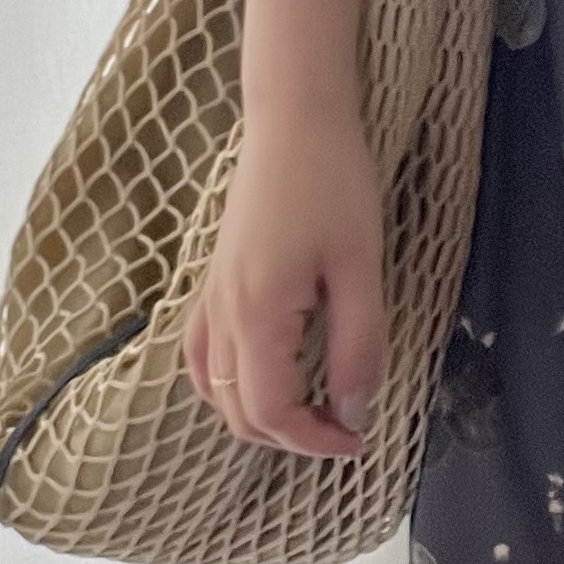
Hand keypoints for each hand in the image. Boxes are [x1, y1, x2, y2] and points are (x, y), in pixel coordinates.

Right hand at [180, 107, 386, 456]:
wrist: (294, 121)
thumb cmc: (333, 185)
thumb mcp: (361, 268)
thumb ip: (358, 347)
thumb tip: (354, 412)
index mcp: (257, 316)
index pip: (272, 413)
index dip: (316, 442)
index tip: (361, 438)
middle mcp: (222, 315)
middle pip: (238, 412)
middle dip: (290, 437)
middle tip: (344, 428)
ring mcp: (210, 297)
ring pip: (213, 390)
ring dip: (257, 416)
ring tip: (310, 412)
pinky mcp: (212, 280)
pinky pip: (202, 355)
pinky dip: (226, 385)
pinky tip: (261, 376)